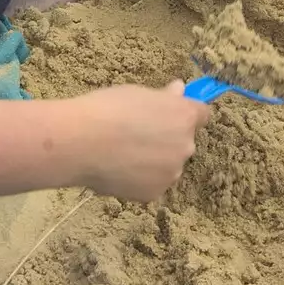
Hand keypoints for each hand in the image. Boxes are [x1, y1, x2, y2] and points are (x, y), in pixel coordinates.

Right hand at [72, 82, 210, 200]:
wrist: (80, 143)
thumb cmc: (108, 108)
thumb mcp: (137, 93)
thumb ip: (163, 98)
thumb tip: (178, 91)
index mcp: (184, 116)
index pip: (203, 114)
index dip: (186, 113)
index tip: (169, 113)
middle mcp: (186, 146)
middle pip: (183, 141)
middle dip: (167, 139)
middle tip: (135, 134)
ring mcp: (171, 173)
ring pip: (167, 165)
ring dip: (154, 161)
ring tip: (122, 154)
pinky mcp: (154, 194)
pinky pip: (152, 183)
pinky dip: (139, 178)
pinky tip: (117, 170)